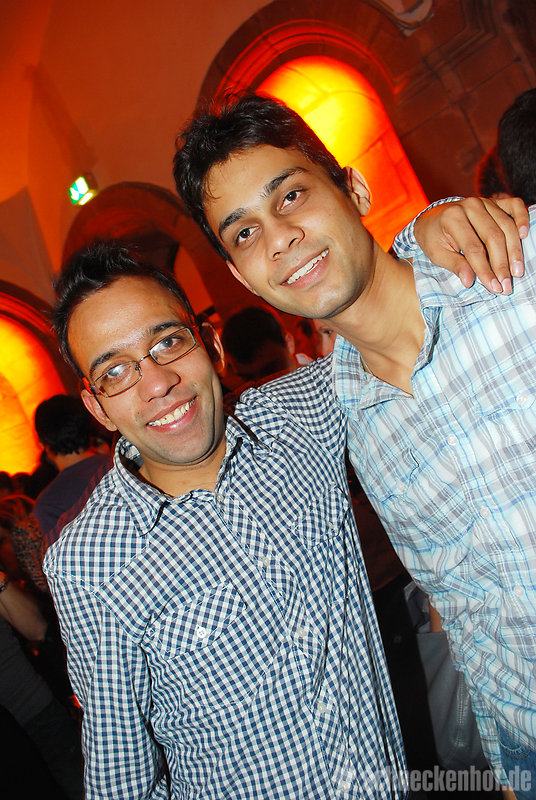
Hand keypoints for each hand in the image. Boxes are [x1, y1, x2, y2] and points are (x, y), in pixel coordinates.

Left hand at [414, 197, 528, 293]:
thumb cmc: (434, 238)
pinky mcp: (495, 201)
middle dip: (502, 264)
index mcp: (453, 218)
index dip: (485, 269)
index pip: (473, 248)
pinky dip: (523, 218)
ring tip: (517, 272)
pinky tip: (524, 236)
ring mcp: (485, 201)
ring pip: (506, 225)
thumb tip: (469, 281)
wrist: (432, 218)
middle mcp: (470, 206)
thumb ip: (454, 265)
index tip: (494, 287)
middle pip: (493, 237)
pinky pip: (515, 206)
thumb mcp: (437, 254)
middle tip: (507, 285)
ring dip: (514, 250)